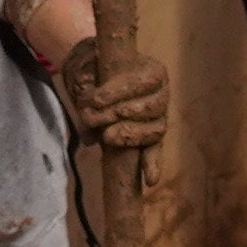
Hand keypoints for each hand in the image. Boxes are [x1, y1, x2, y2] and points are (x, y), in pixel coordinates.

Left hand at [54, 31, 167, 159]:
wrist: (90, 73)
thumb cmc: (92, 66)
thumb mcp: (85, 69)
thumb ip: (86, 88)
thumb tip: (89, 131)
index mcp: (151, 72)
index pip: (146, 82)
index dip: (121, 92)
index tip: (95, 100)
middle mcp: (161, 94)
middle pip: (152, 107)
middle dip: (119, 114)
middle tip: (92, 117)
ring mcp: (157, 117)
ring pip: (155, 130)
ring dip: (130, 136)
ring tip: (106, 136)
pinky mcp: (148, 137)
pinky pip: (154, 150)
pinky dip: (152, 163)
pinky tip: (150, 179)